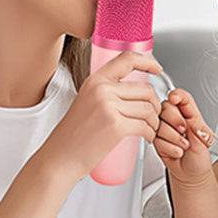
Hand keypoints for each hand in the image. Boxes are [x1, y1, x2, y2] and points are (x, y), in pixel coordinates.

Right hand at [43, 51, 162, 182]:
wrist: (60, 157)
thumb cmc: (72, 136)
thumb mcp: (86, 102)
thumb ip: (106, 92)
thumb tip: (132, 90)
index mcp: (95, 81)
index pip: (127, 59)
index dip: (147, 62)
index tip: (157, 69)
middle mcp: (102, 90)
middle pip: (145, 90)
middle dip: (155, 105)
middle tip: (153, 116)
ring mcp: (108, 107)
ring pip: (148, 108)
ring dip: (154, 121)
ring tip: (149, 129)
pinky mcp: (116, 126)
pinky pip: (145, 126)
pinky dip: (150, 133)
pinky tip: (146, 137)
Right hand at [153, 88, 215, 184]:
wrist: (191, 172)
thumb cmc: (199, 154)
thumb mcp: (205, 138)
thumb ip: (198, 124)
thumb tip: (190, 118)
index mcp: (188, 112)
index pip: (180, 96)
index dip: (177, 95)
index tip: (175, 99)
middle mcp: (174, 118)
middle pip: (166, 107)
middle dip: (175, 121)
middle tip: (184, 131)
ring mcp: (163, 128)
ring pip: (160, 124)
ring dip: (174, 138)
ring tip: (183, 146)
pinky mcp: (155, 139)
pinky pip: (156, 139)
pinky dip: (169, 148)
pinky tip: (176, 151)